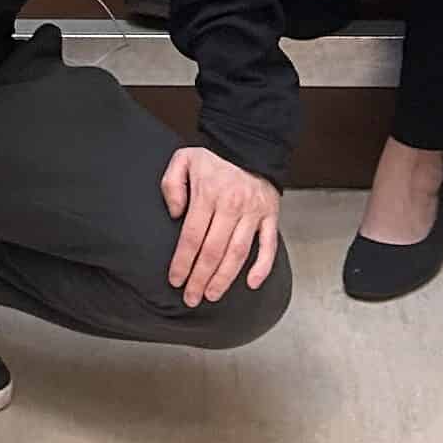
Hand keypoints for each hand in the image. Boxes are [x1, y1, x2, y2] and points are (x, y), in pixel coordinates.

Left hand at [162, 148, 279, 305]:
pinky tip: (251, 284)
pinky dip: (262, 267)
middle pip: (213, 251)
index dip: (183, 262)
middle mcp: (232, 205)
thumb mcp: (183, 159)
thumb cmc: (213, 157)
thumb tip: (175, 214)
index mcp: (208, 193)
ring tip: (211, 295)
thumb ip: (171, 185)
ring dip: (224, 279)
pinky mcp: (270, 216)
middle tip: (191, 298)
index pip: (192, 237)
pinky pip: (269, 246)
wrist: (249, 144)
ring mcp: (253, 212)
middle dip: (200, 278)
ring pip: (238, 253)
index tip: (175, 280)